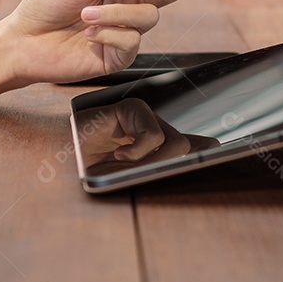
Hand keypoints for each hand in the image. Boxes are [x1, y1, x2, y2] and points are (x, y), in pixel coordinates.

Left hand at [0, 0, 183, 85]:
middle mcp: (125, 5)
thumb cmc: (45, 6)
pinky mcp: (119, 56)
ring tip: (86, 15)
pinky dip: (108, 34)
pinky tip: (89, 35)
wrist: (24, 40)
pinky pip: (131, 41)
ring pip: (148, 17)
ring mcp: (124, 31)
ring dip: (117, 13)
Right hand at [75, 98, 219, 175]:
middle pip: (183, 145)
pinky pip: (153, 135)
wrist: (65, 159)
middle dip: (169, 162)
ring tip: (124, 161)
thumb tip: (209, 147)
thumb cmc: (95, 168)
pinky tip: (117, 152)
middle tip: (142, 169)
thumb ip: (166, 161)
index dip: (202, 146)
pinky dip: (137, 151)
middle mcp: (151, 127)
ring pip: (173, 142)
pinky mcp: (131, 109)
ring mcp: (142, 116)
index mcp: (153, 144)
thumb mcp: (136, 172)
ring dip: (151, 160)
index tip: (217, 148)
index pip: (187, 143)